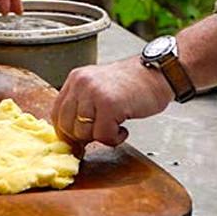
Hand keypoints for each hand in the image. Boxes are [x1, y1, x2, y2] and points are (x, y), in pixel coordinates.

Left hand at [52, 56, 173, 147]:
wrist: (159, 73)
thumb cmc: (133, 84)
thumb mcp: (99, 87)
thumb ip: (83, 105)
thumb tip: (70, 138)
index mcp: (76, 79)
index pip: (57, 113)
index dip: (66, 132)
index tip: (77, 143)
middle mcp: (81, 83)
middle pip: (67, 126)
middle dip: (84, 137)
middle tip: (102, 132)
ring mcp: (94, 93)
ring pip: (83, 133)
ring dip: (101, 137)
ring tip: (116, 126)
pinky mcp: (110, 105)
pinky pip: (103, 136)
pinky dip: (114, 139)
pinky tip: (124, 129)